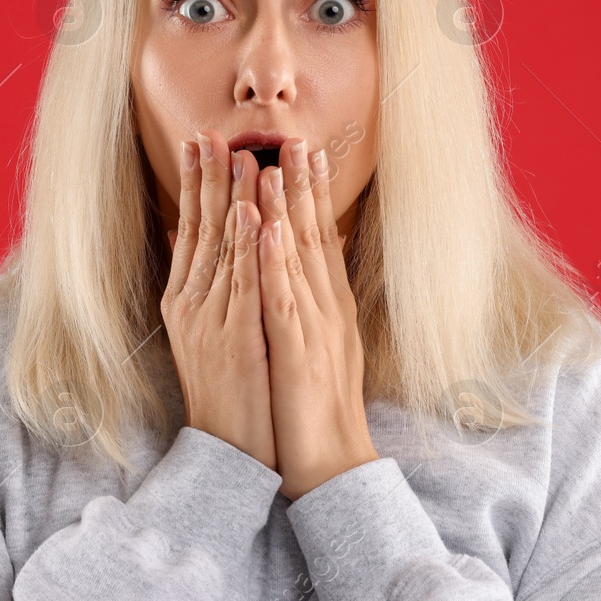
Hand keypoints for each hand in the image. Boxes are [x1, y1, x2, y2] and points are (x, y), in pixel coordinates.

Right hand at [161, 130, 276, 471]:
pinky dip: (244, 245)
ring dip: (228, 198)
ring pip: (221, 248)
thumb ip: (216, 292)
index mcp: (187, 302)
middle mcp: (193, 305)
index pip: (191, 231)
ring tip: (237, 155)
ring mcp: (213, 321)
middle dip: (205, 178)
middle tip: (209, 131)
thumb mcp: (216, 336)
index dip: (195, 185)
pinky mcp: (236, 339)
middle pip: (200, 230)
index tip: (199, 142)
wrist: (233, 453)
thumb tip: (215, 251)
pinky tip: (248, 212)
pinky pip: (241, 284)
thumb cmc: (234, 396)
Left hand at [256, 138, 376, 499]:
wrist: (332, 465)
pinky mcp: (298, 351)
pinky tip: (268, 228)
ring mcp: (314, 328)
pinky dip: (276, 260)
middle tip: (294, 135)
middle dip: (303, 184)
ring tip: (274, 164)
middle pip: (315, 236)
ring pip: (300, 258)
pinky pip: (284, 298)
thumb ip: (309, 308)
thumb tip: (307, 274)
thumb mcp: (314, 349)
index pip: (320, 239)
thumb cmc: (317, 412)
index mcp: (328, 308)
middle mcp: (327, 309)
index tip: (304, 150)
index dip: (311, 194)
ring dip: (288, 208)